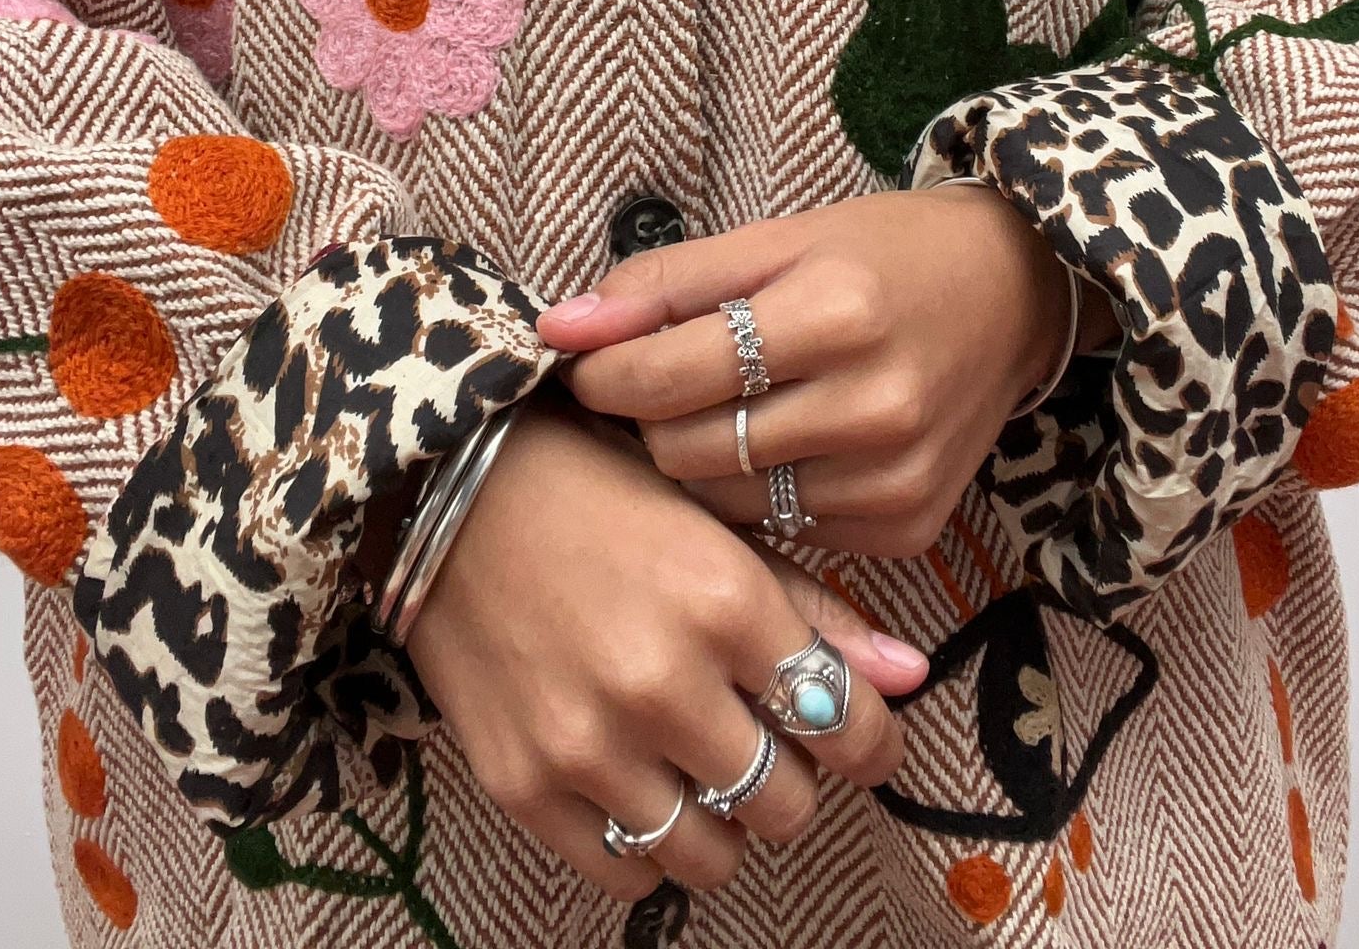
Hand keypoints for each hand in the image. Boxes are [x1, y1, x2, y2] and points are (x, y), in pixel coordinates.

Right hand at [407, 400, 927, 903]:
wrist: (447, 489)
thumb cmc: (596, 488)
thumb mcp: (714, 522)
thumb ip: (814, 605)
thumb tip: (911, 676)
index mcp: (724, 599)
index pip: (847, 723)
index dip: (872, 742)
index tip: (863, 738)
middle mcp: (661, 680)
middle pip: (788, 802)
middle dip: (797, 777)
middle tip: (769, 739)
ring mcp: (588, 742)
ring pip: (714, 854)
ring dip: (728, 821)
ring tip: (705, 769)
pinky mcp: (524, 783)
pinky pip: (627, 872)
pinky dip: (650, 845)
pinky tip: (643, 787)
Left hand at [539, 189, 1079, 558]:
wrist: (1014, 292)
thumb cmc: (881, 255)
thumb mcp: (774, 240)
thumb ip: (661, 285)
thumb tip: (556, 329)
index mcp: (834, 313)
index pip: (668, 376)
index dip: (605, 374)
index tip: (590, 361)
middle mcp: (873, 405)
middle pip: (687, 450)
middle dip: (651, 418)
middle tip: (656, 385)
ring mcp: (895, 478)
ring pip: (725, 502)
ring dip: (699, 460)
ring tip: (715, 412)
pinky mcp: (908, 527)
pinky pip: (784, 530)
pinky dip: (762, 492)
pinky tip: (781, 444)